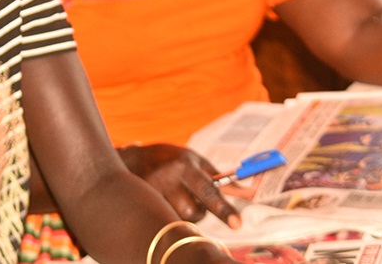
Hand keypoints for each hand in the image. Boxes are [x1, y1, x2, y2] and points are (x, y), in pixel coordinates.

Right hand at [119, 143, 241, 227]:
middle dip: (199, 210)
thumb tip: (248, 193)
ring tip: (176, 196)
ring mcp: (154, 192)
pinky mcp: (144, 202)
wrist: (133, 158)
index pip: (208, 191)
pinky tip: (164, 200)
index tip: (238, 223)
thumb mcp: (196, 161)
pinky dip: (170, 213)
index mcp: (185, 166)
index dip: (224, 209)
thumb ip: (221, 179)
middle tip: (193, 197)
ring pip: (180, 218)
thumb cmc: (172, 159)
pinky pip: (166, 219)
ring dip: (184, 213)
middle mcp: (169, 179)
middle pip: (194, 212)